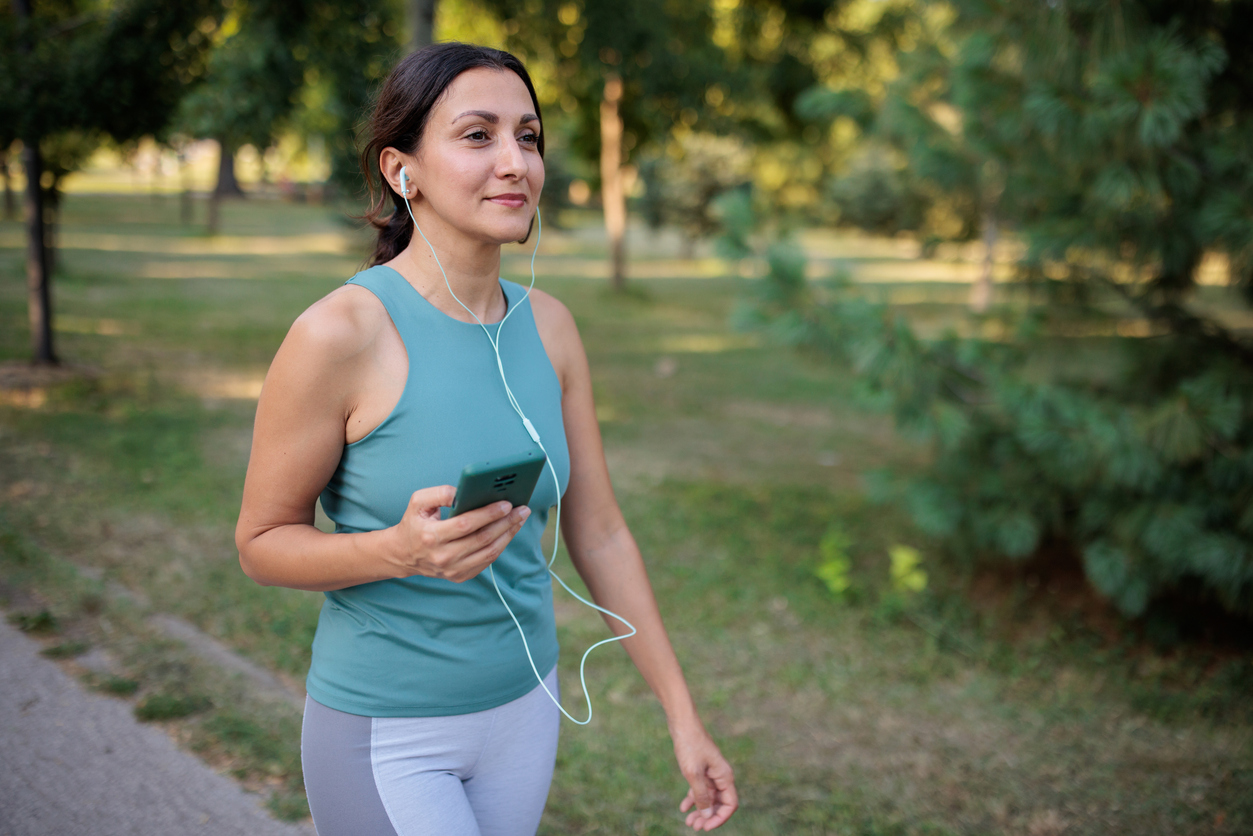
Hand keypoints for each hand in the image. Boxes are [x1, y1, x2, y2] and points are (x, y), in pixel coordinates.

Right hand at [390, 485, 530, 581]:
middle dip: (506, 522)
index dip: (488, 514)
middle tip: (522, 509)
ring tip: (520, 519)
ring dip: (509, 534)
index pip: (466, 525)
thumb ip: (439, 493)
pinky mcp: (460, 576)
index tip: (506, 503)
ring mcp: (453, 569)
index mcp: (432, 536)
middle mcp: (443, 556)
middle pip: (483, 539)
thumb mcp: (418, 502)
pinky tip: (509, 531)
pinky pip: (487, 561)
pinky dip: (501, 545)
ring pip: (489, 552)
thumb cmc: (414, 523)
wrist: (404, 554)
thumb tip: (464, 492)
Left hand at [674, 723, 737, 830]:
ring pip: (708, 797)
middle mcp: (720, 776)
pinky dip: (692, 798)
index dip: (720, 818)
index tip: (706, 826)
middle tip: (694, 826)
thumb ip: (701, 795)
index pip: (730, 804)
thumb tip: (707, 814)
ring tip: (688, 821)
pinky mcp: (701, 769)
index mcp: (724, 776)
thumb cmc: (690, 745)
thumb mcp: (693, 774)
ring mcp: (711, 773)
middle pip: (719, 803)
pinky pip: (700, 789)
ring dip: (700, 810)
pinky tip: (683, 808)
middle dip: (708, 816)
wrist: (682, 724)